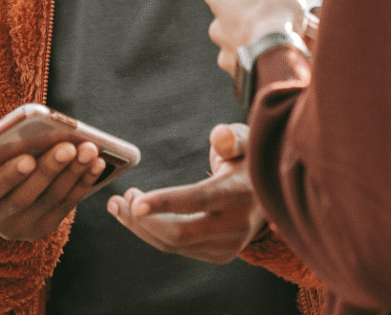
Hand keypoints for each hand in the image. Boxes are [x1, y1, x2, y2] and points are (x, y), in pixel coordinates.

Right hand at [0, 135, 105, 240]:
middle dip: (49, 170)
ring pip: (47, 203)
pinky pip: (63, 208)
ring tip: (89, 151)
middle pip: (23, 198)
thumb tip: (19, 134)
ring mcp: (14, 229)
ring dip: (72, 176)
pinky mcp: (37, 229)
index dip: (8, 177)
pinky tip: (95, 165)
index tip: (28, 158)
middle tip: (70, 146)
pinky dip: (81, 185)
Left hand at [107, 123, 264, 263]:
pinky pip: (179, 249)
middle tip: (118, 198)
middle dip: (142, 219)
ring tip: (119, 204)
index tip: (135, 201)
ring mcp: (229, 246)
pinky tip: (135, 216)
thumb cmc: (247, 159)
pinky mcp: (220, 254)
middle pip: (181, 232)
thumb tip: (219, 135)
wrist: (271, 194)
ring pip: (175, 245)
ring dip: (141, 227)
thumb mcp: (246, 142)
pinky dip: (152, 234)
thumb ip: (231, 138)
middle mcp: (236, 225)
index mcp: (239, 193)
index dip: (165, 202)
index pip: (199, 200)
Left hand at [203, 0, 309, 77]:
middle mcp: (217, 28)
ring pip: (238, 42)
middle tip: (268, 11)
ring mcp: (227, 53)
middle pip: (226, 16)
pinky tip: (279, 55)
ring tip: (278, 36)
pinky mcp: (241, 74)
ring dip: (254, 38)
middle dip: (245, 14)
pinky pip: (249, 64)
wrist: (279, 59)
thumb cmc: (275, 16)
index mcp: (220, 2)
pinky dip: (262, 59)